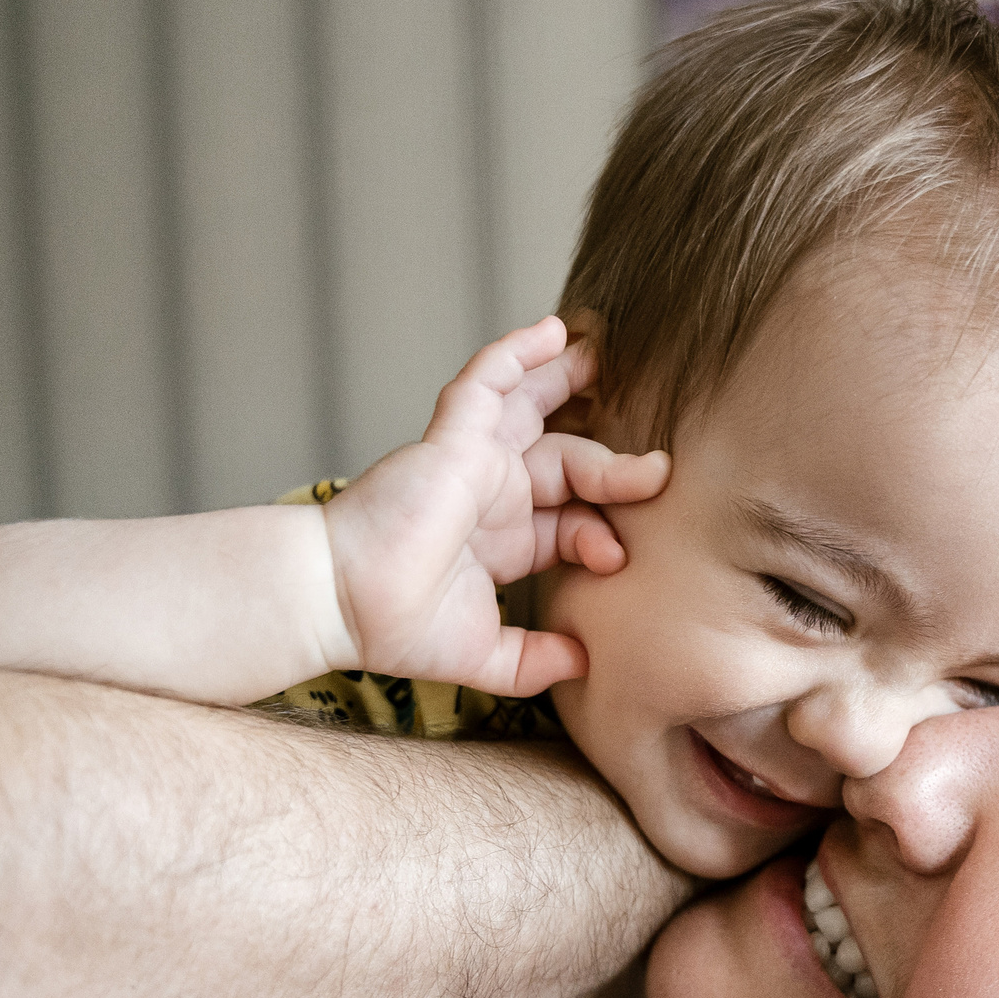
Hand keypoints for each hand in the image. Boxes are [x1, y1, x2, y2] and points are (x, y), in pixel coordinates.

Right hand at [320, 318, 668, 696]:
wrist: (340, 604)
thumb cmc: (395, 628)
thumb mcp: (486, 656)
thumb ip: (536, 661)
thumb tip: (588, 665)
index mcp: (504, 538)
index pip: (572, 519)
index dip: (600, 533)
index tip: (615, 560)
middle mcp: (493, 494)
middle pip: (566, 458)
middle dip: (612, 461)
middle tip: (658, 467)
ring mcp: (474, 461)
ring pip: (530, 406)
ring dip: (567, 380)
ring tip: (604, 355)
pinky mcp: (453, 438)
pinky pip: (487, 381)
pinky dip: (517, 355)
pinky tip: (551, 332)